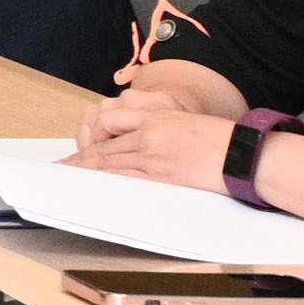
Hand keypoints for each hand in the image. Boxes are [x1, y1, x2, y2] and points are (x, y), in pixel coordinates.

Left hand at [77, 66, 246, 187]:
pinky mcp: (161, 175)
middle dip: (79, 160)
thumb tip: (139, 145)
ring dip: (85, 173)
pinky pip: (124, 179)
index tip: (75, 151)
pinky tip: (91, 187)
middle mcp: (148, 134)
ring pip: (108, 163)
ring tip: (66, 181)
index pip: (108, 125)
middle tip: (58, 169)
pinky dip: (104, 183)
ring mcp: (153, 155)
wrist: (245, 153)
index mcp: (155, 117)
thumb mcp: (186, 122)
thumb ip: (160, 127)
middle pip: (103, 147)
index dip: (88, 140)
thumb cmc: (222, 140)